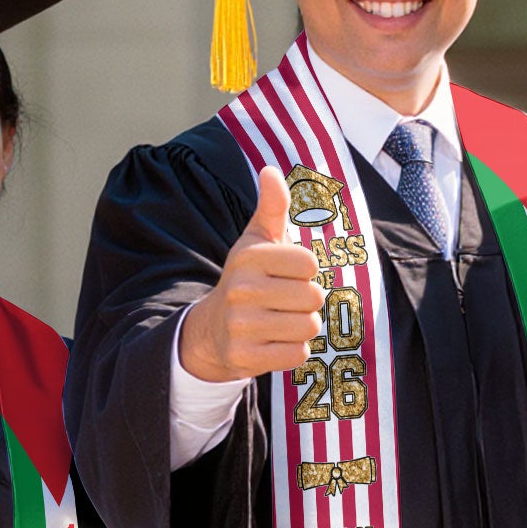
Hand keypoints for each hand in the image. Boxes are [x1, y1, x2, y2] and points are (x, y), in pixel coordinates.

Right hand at [177, 166, 325, 382]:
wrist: (213, 329)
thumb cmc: (247, 278)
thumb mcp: (257, 241)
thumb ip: (272, 207)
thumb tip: (270, 170)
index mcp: (249, 257)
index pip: (309, 263)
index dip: (305, 271)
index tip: (285, 274)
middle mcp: (242, 289)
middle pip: (314, 296)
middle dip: (307, 301)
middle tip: (284, 301)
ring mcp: (241, 326)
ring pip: (308, 326)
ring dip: (302, 326)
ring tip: (280, 320)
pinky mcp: (245, 357)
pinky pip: (297, 354)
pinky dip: (293, 350)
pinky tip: (274, 341)